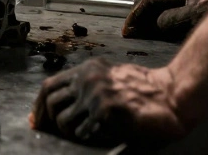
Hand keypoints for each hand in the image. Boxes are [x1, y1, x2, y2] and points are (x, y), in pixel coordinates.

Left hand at [29, 58, 187, 147]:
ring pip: (63, 119)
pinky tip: (99, 135)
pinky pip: (83, 131)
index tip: (35, 120)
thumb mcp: (111, 78)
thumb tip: (64, 107)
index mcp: (87, 69)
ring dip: (68, 132)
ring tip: (82, 134)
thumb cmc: (145, 90)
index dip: (38, 106)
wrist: (172, 95)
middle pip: (49, 102)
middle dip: (45, 121)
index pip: (49, 86)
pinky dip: (87, 137)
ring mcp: (95, 93)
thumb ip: (88, 87)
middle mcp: (87, 78)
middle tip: (47, 133)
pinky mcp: (106, 109)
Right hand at [122, 0, 207, 41]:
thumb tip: (156, 25)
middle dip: (140, 21)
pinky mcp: (191, 32)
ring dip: (147, 31)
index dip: (138, 11)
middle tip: (128, 34)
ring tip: (135, 39)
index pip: (152, 0)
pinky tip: (152, 44)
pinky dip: (158, 38)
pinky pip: (170, 33)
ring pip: (160, 23)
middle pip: (154, 11)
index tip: (129, 25)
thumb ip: (174, 18)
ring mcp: (187, 19)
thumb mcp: (196, 13)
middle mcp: (182, 6)